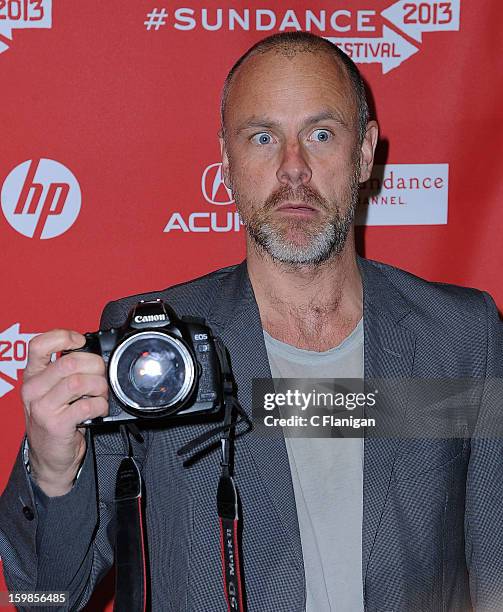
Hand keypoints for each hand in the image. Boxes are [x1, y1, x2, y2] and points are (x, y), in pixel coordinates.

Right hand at [21, 330, 108, 496]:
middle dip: (95, 366)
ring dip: (99, 387)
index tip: (80, 342)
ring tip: (101, 395)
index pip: (39, 344)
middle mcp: (33, 389)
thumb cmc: (57, 419)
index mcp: (33, 376)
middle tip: (101, 376)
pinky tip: (99, 410)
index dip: (63, 337)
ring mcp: (42, 407)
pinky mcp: (55, 424)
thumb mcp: (53, 391)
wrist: (50, 457)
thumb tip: (94, 353)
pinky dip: (100, 406)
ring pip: (78, 382)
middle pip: (69, 362)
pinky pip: (86, 406)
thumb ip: (65, 371)